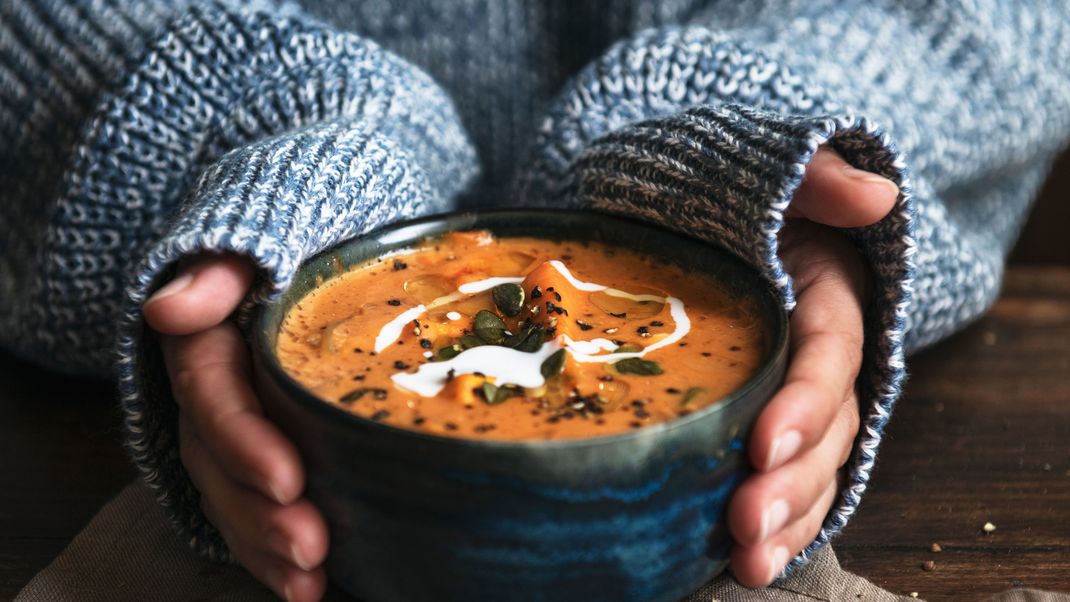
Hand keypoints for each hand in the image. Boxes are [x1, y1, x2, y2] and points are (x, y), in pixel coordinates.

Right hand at [144, 254, 328, 601]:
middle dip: (259, 513)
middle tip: (311, 548)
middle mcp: (209, 394)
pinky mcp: (256, 452)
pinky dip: (271, 552)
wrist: (309, 243)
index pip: (212, 396)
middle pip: (219, 462)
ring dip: (265, 547)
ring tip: (310, 585)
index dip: (244, 442)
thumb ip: (220, 270)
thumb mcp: (259, 235)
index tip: (289, 480)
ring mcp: (230, 428)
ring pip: (231, 496)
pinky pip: (250, 507)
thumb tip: (170, 308)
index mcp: (206, 343)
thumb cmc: (292, 238)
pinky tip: (310, 588)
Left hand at [726, 148, 898, 584]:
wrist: (693, 212)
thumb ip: (814, 178)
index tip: (761, 445)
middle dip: (792, 482)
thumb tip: (875, 196)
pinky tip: (743, 562)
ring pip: (812, 466)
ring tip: (746, 563)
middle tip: (744, 525)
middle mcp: (820, 354)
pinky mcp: (766, 419)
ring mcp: (795, 393)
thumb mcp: (766, 171)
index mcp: (826, 296)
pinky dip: (776, 521)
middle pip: (826, 428)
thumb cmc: (726, 191)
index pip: (827, 355)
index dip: (804, 402)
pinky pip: (785, 476)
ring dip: (786, 519)